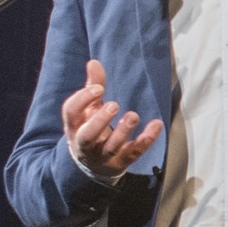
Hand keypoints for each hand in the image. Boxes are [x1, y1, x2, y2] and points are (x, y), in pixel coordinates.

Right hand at [63, 58, 162, 179]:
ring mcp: (103, 155)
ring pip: (111, 147)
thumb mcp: (88, 109)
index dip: (83, 99)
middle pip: (87, 135)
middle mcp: (86, 143)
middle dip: (100, 121)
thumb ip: (92, 86)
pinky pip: (134, 152)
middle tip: (114, 105)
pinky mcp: (121, 162)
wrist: (93, 164)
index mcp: (74, 125)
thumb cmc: (90, 127)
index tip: (99, 88)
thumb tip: (94, 62)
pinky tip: (156, 125)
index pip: (71, 112)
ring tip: (133, 116)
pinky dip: (146, 139)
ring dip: (122, 132)